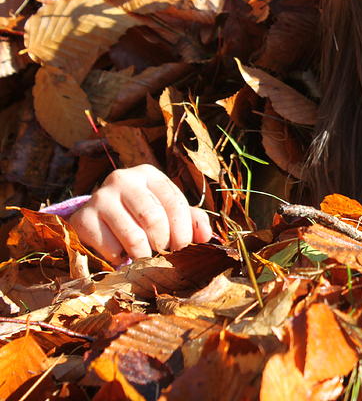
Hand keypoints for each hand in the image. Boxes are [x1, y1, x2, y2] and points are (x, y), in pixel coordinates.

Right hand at [68, 164, 212, 263]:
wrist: (98, 219)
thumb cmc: (141, 213)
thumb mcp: (168, 210)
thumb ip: (192, 220)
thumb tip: (206, 237)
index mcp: (148, 174)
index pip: (174, 203)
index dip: (183, 231)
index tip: (183, 247)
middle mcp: (122, 179)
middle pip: (154, 219)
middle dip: (164, 243)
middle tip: (163, 253)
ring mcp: (100, 197)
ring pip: (134, 237)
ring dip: (144, 255)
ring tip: (145, 256)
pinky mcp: (83, 219)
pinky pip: (112, 249)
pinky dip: (121, 259)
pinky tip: (122, 254)